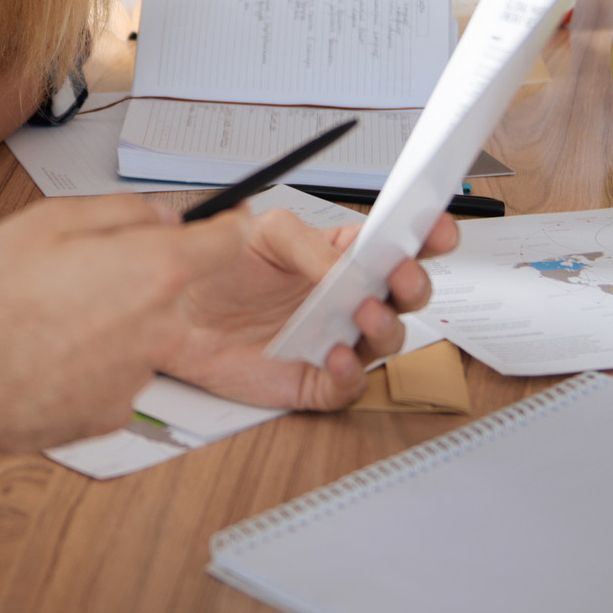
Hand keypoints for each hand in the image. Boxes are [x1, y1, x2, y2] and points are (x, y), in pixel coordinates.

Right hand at [0, 194, 252, 454]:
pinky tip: (45, 354)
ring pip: (141, 334)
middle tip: (79, 271)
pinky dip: (90, 363)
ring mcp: (138, 377)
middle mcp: (158, 327)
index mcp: (151, 270)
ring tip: (48, 317)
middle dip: (140, 276)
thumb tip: (161, 217)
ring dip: (111, 322)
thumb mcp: (46, 220)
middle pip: (175, 291)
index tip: (224, 220)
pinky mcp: (112, 413)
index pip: (228, 241)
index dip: (227, 224)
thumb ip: (118, 212)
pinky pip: (114, 373)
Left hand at [155, 206, 458, 408]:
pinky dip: (350, 373)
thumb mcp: (264, 235)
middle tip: (400, 274)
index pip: (396, 244)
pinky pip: (348, 384)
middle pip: (404, 295)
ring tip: (362, 312)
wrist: (173, 311)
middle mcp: (345, 298)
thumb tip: (346, 268)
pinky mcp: (314, 379)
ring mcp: (335, 338)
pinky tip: (336, 354)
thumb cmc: (219, 268)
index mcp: (340, 254)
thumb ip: (310, 247)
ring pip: (387, 340)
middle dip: (413, 283)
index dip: (425, 236)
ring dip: (385, 326)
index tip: (438, 228)